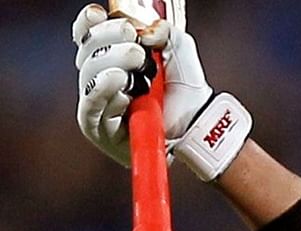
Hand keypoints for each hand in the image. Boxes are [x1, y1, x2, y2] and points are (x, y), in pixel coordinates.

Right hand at [72, 3, 212, 166]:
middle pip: (86, 52)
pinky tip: (122, 85)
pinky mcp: (99, 128)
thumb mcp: (178, 48)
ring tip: (138, 64)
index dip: (88, 23)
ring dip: (113, 64)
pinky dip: (105, 90)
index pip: (85, 35)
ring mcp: (97, 103)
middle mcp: (98, 78)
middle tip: (137, 49)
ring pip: (88, 75)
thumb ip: (162, 29)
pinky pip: (91, 105)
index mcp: (110, 56)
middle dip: (108, 40)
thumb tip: (142, 31)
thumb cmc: (184, 87)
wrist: (197, 121)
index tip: (99, 14)